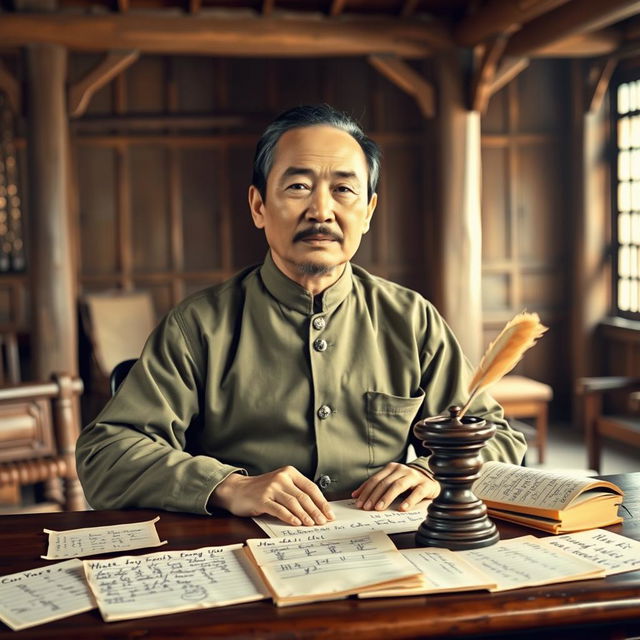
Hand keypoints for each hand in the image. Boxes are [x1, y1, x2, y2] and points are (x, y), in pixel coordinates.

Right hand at [208, 465, 333, 526]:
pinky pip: (279, 509)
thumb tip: (317, 509)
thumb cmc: (262, 490)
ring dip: (305, 515)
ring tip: (312, 524)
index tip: (329, 514)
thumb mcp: (281, 485)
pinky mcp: (262, 499)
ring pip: (293, 503)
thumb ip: (296, 492)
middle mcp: (282, 478)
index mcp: (290, 473)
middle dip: (316, 511)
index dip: (321, 502)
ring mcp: (271, 488)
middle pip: (304, 496)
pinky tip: (296, 523)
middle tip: (323, 522)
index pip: (311, 487)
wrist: (237, 489)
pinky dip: (289, 517)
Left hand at [351, 462, 438, 511]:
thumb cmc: (408, 484)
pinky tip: (402, 508)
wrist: (432, 480)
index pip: (376, 479)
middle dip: (374, 495)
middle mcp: (402, 470)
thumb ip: (376, 487)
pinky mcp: (426, 485)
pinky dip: (408, 501)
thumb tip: (355, 495)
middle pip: (385, 482)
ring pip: (398, 486)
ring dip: (387, 497)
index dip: (366, 491)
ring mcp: (414, 476)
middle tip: (366, 507)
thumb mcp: (391, 483)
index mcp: (392, 468)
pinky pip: (417, 493)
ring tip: (379, 508)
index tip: (359, 502)